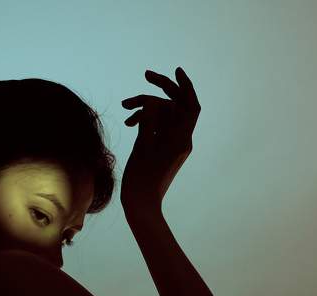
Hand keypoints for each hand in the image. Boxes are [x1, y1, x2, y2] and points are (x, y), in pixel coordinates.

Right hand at [120, 67, 200, 208]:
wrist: (141, 204)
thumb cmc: (141, 180)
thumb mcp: (142, 148)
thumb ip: (149, 121)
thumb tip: (153, 101)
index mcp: (181, 140)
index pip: (190, 106)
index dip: (185, 86)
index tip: (175, 70)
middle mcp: (180, 140)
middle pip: (174, 107)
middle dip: (160, 91)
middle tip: (144, 78)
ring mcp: (171, 145)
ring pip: (163, 116)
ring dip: (146, 109)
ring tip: (125, 110)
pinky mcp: (161, 150)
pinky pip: (157, 128)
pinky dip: (145, 121)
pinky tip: (130, 123)